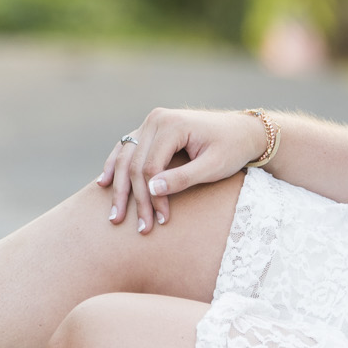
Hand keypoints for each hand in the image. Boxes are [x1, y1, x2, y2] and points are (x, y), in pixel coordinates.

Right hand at [96, 107, 268, 233]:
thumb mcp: (213, 167)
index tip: (161, 220)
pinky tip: (104, 184)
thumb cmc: (232, 149)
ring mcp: (151, 123)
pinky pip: (126, 149)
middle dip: (133, 199)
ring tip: (115, 216)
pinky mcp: (150, 130)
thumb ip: (184, 178)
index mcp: (172, 124)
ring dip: (119, 188)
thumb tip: (152, 190)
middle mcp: (156, 119)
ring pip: (125, 158)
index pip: (150, 167)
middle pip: (134, 164)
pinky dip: (115, 167)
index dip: (152, 198)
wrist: (243, 132)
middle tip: (139, 228)